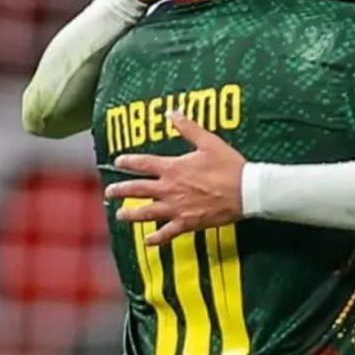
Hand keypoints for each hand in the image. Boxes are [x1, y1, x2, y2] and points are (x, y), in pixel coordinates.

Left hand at [106, 112, 246, 244]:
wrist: (245, 191)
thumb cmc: (228, 166)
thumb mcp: (209, 142)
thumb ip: (188, 128)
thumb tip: (172, 113)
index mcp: (173, 168)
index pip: (144, 163)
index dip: (129, 162)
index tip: (118, 161)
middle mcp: (169, 189)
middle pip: (138, 189)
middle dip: (121, 190)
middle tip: (109, 192)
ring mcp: (176, 208)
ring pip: (146, 213)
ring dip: (131, 214)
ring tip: (120, 215)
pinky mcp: (187, 223)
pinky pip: (167, 233)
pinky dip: (156, 238)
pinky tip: (147, 241)